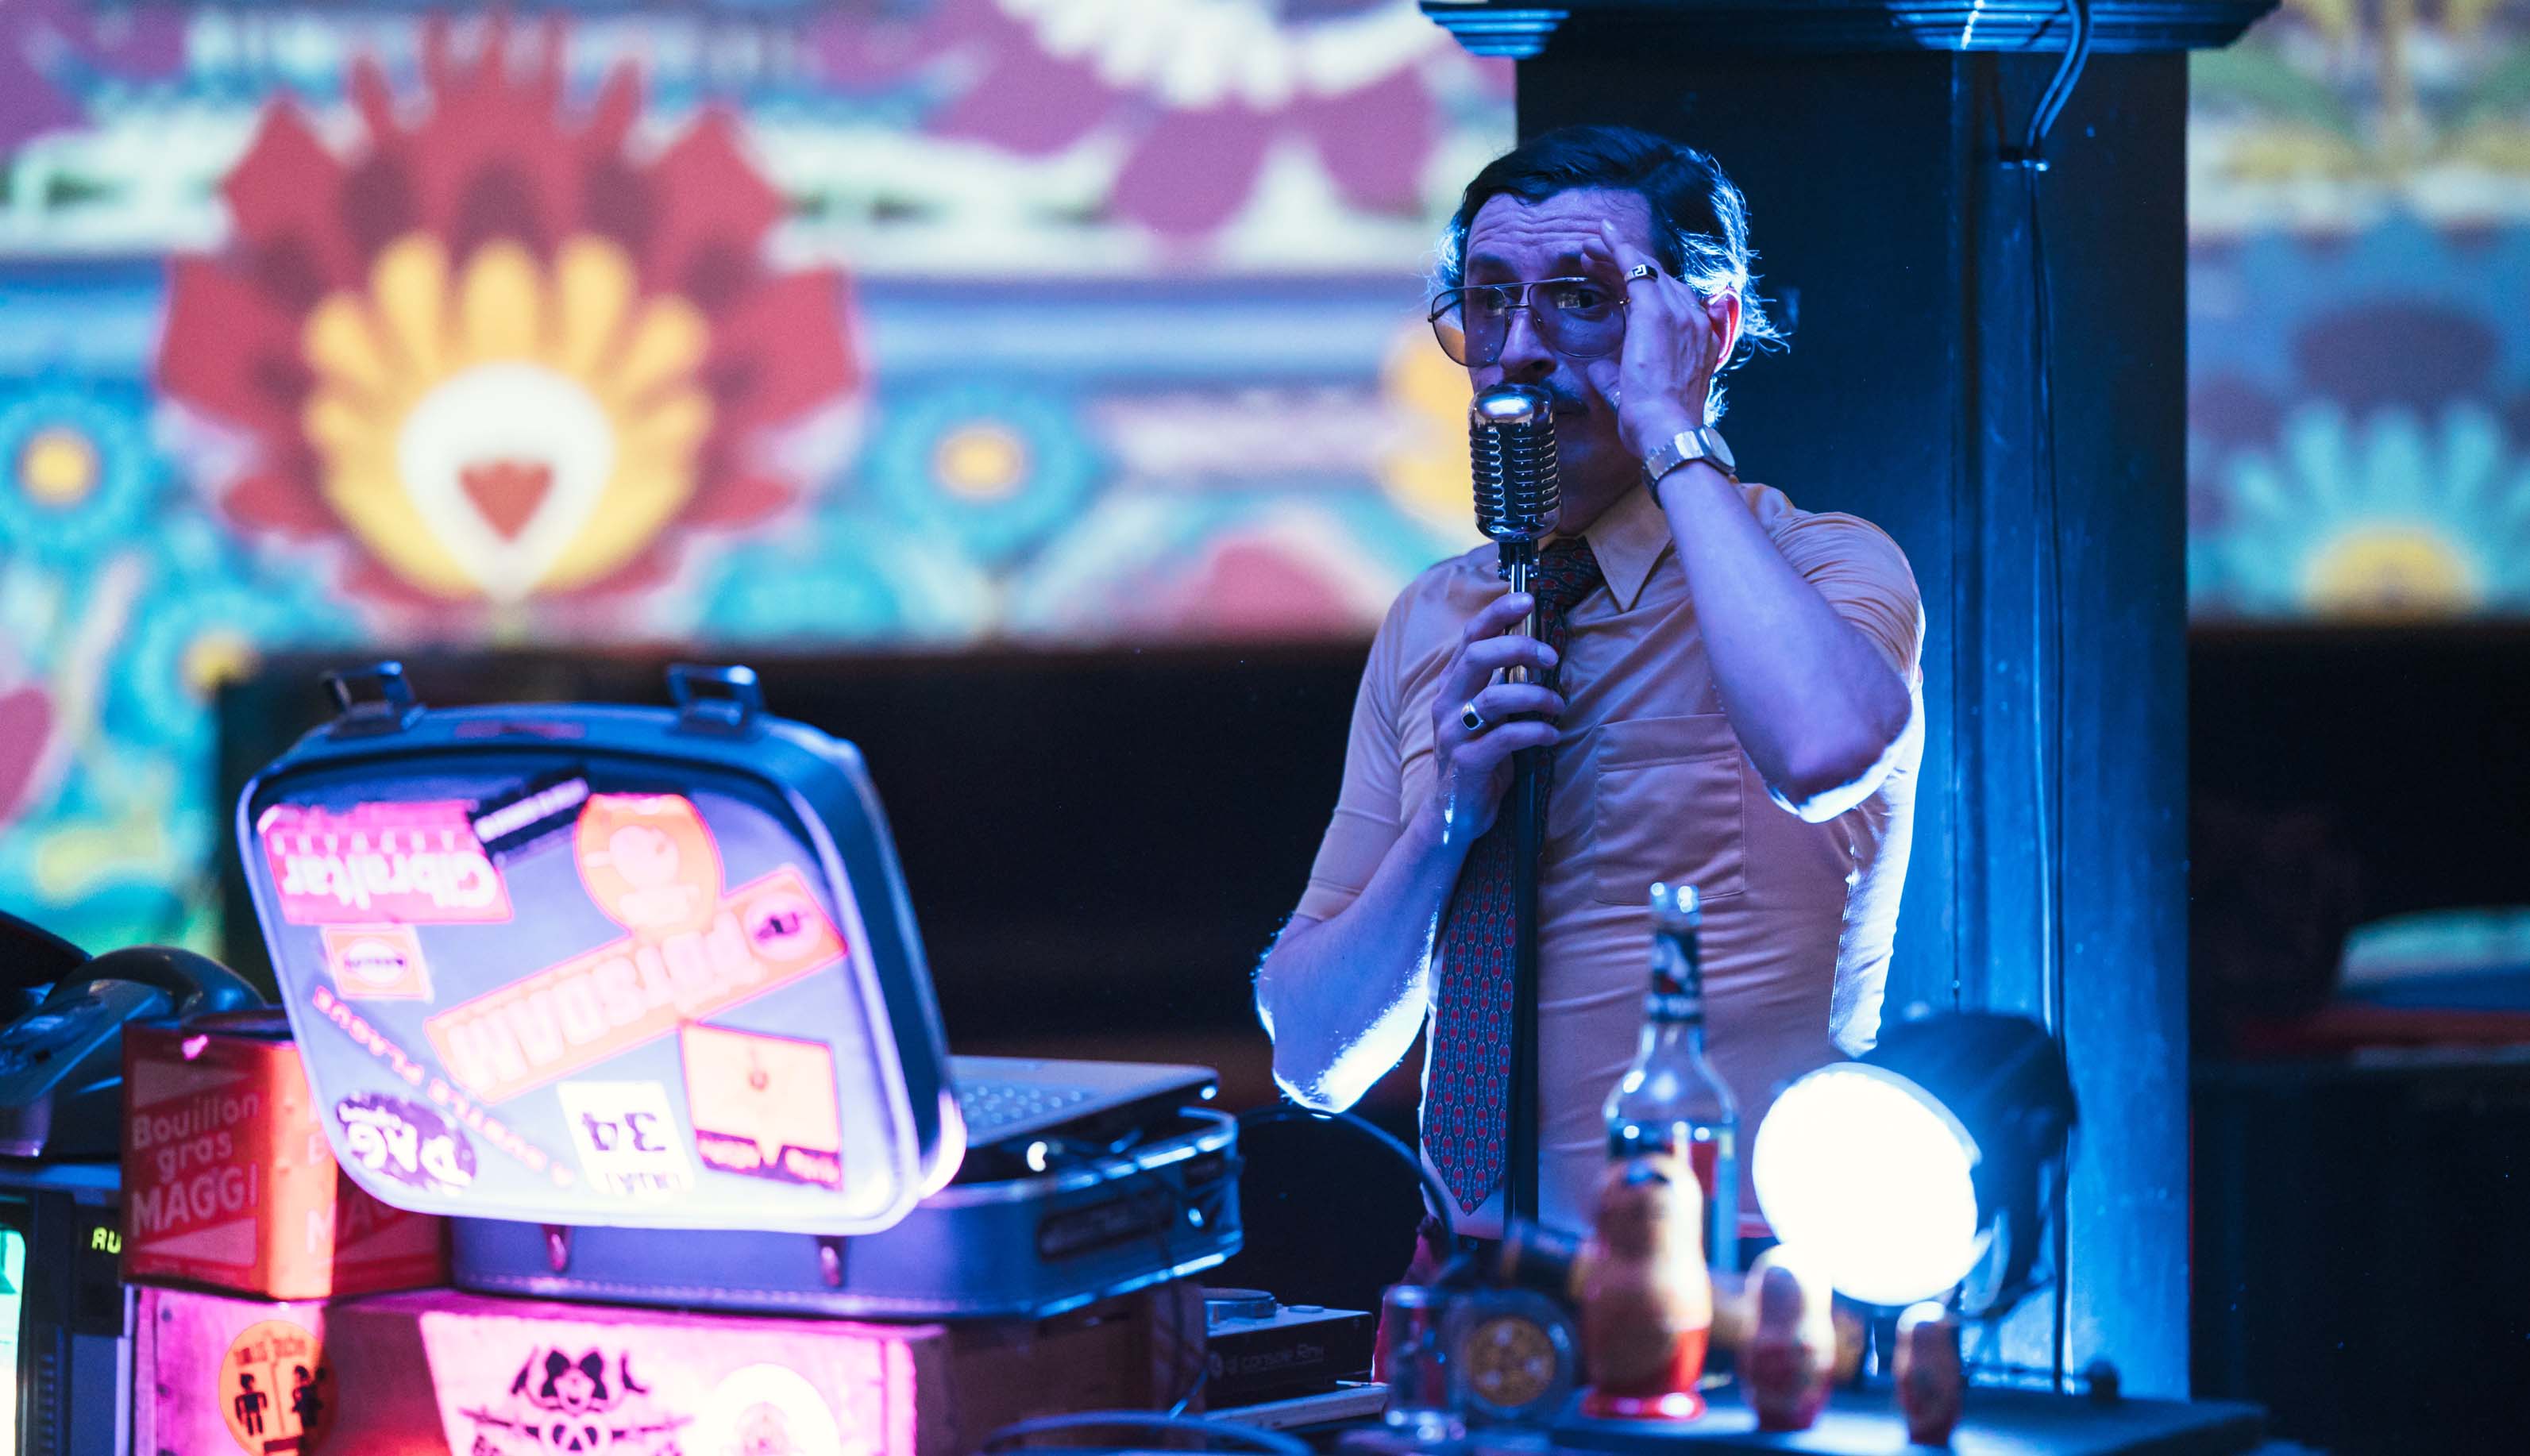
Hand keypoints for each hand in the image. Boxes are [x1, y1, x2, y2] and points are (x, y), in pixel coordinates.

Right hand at [1427, 587, 1565, 845]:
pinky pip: (1505, 738)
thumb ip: (1505, 684)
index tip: (1528, 599)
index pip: (1471, 636)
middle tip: (1551, 655)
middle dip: (1519, 647)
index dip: (1498, 614)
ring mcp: (1453, 732)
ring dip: (1535, 694)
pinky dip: (1536, 731)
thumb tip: (1542, 652)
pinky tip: (1552, 734)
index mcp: (1453, 685)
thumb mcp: (1490, 716)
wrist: (1454, 814)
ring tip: (1558, 704)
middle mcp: (1447, 703)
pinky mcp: (1466, 762)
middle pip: (1477, 655)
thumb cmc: (1481, 757)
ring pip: (1494, 697)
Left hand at [1582, 219, 1737, 462]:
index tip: (1614, 278)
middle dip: (1624, 265)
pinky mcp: (1657, 312)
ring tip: (1588, 247)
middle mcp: (1694, 321)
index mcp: (1697, 340)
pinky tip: (1600, 237)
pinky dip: (1619, 249)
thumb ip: (1616, 378)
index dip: (1640, 285)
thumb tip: (1598, 370)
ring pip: (1646, 270)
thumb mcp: (1635, 396)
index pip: (1668, 300)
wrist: (1666, 430)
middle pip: (1658, 280)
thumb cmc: (1654, 424)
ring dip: (1616, 256)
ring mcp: (1679, 314)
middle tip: (1594, 257)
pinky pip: (1637, 268)